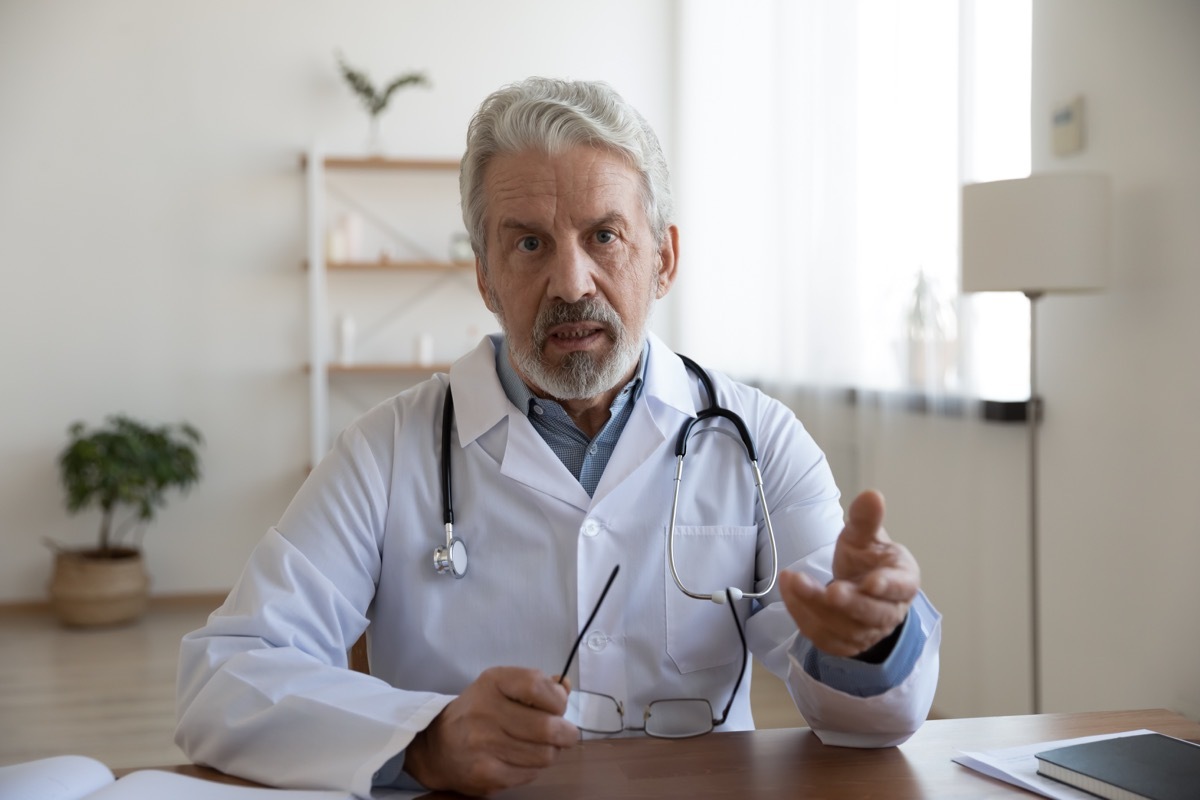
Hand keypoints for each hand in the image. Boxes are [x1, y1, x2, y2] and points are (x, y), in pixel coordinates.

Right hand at [404, 666, 577, 795]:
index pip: (537, 686)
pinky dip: (533, 768)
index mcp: (493, 682)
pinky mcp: (486, 773)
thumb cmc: (478, 712)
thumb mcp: (501, 686)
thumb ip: (537, 684)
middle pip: (548, 727)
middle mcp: (486, 711)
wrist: (438, 746)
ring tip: (538, 746)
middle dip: (565, 732)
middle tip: (563, 733)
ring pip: (544, 754)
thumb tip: (565, 686)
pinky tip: (520, 759)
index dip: (557, 699)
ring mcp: (484, 745)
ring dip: (550, 751)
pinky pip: (530, 773)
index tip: (558, 706)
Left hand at [778, 490, 919, 657]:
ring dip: (815, 605)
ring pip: (843, 628)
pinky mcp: (844, 645)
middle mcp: (888, 612)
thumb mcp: (864, 537)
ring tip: (792, 580)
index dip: (887, 586)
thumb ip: (865, 520)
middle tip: (829, 590)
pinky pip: (824, 638)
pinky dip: (803, 617)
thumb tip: (872, 495)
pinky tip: (790, 593)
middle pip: (870, 613)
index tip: (871, 581)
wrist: (856, 589)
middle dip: (847, 602)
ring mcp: (867, 632)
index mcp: (903, 582)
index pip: (900, 587)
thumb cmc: (865, 560)